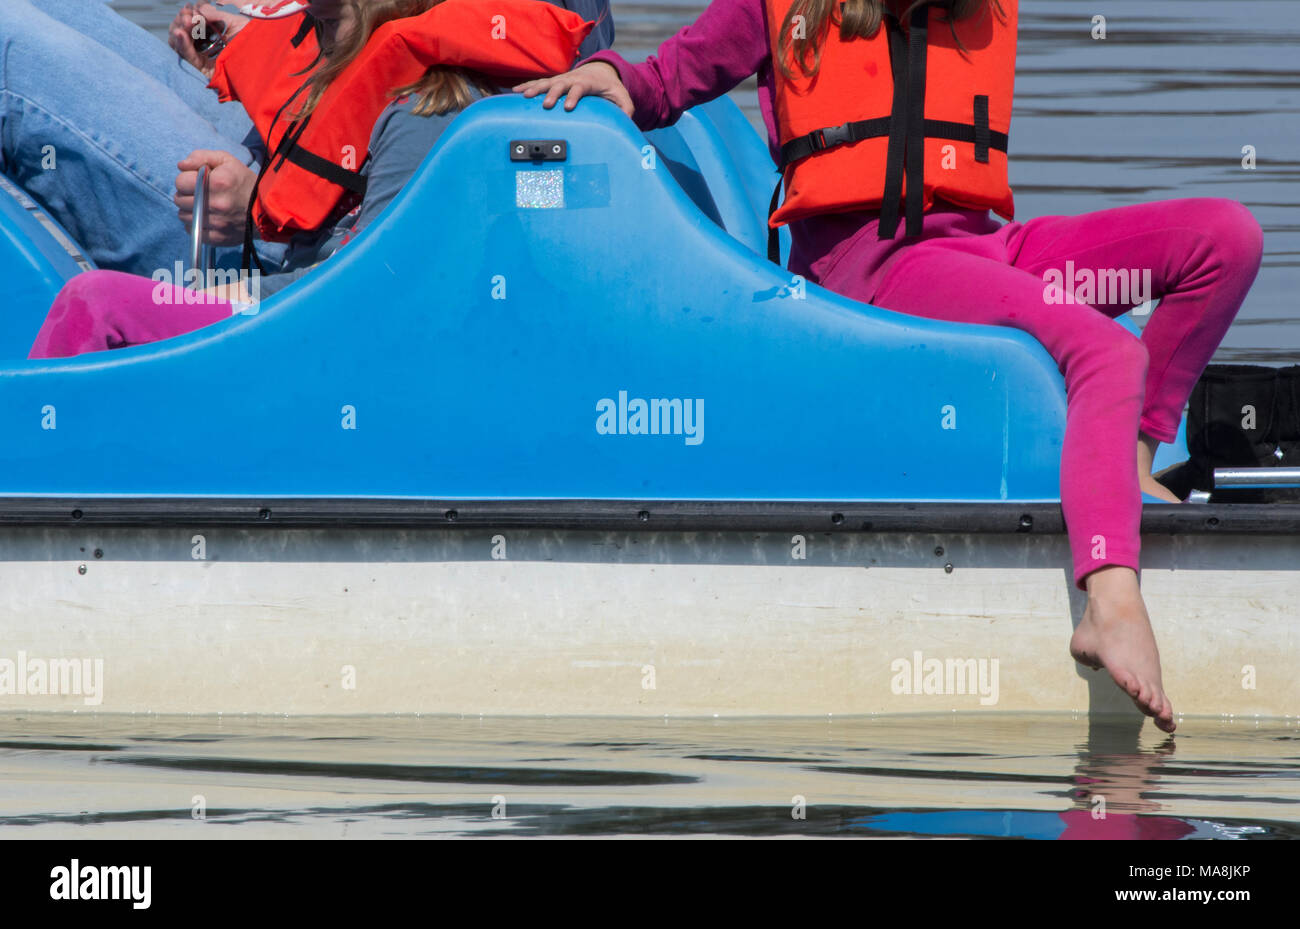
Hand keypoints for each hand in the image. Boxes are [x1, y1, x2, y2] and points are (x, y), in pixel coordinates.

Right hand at [169, 2, 249, 78]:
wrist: (264, 61)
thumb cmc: (254, 42)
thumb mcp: (235, 23)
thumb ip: (216, 15)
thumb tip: (198, 9)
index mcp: (213, 32)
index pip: (193, 21)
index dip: (189, 13)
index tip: (191, 8)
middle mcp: (206, 44)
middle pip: (183, 31)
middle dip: (182, 20)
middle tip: (188, 16)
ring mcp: (204, 57)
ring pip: (180, 42)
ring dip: (179, 30)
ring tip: (186, 22)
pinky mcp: (204, 69)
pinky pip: (188, 57)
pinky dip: (182, 44)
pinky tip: (179, 33)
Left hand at [174, 150, 256, 245]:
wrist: (266, 209)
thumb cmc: (243, 182)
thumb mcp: (226, 160)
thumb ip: (201, 156)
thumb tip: (181, 165)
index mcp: (217, 183)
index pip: (180, 182)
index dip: (186, 179)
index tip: (196, 180)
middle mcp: (216, 204)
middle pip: (179, 200)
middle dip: (186, 195)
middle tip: (199, 193)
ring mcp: (217, 223)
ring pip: (183, 216)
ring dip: (189, 210)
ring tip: (203, 206)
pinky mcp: (218, 237)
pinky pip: (192, 231)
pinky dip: (195, 224)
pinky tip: (206, 218)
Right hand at [513, 62, 633, 116]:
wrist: (601, 72)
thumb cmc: (611, 89)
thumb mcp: (622, 98)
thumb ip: (625, 109)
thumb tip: (626, 122)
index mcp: (588, 82)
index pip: (580, 88)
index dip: (574, 96)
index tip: (568, 107)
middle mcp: (573, 78)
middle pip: (560, 84)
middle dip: (552, 93)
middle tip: (546, 105)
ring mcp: (562, 79)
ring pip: (546, 82)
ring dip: (534, 89)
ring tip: (523, 96)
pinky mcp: (554, 82)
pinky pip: (538, 83)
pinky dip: (527, 86)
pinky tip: (515, 93)